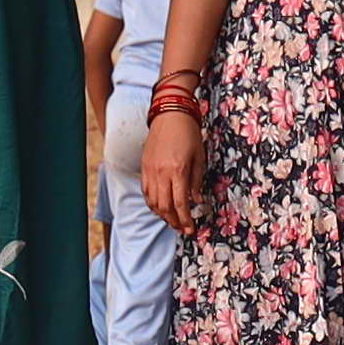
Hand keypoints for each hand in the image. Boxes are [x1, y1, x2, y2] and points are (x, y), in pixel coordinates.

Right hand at [141, 109, 209, 235]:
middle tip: (183, 229)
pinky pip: (146, 191)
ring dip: (163, 215)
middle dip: (174, 221)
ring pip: (153, 202)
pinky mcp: (144, 167)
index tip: (191, 229)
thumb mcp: (199, 157)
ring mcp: (150, 171)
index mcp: (177, 170)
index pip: (180, 203)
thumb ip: (197, 181)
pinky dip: (153, 203)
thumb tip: (197, 201)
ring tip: (173, 220)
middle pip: (165, 207)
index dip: (185, 219)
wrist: (170, 115)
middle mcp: (161, 173)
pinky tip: (161, 207)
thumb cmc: (188, 134)